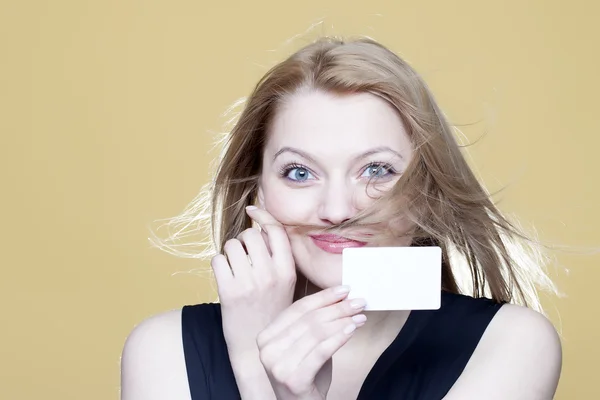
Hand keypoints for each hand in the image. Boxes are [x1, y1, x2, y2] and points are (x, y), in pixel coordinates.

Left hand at [211, 206, 295, 398]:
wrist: (254, 347)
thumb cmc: (271, 312)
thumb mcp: (286, 285)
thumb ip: (278, 257)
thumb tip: (262, 225)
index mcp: (288, 271)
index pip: (276, 231)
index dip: (263, 216)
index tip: (253, 209)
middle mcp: (270, 275)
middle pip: (251, 234)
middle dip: (244, 239)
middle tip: (244, 254)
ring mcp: (249, 283)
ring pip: (232, 245)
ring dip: (230, 252)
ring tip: (235, 266)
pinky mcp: (228, 292)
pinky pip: (217, 259)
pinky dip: (219, 264)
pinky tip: (225, 276)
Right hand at [257, 286, 366, 399]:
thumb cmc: (307, 376)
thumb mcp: (305, 346)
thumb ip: (314, 324)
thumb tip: (340, 297)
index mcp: (266, 337)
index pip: (298, 309)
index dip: (323, 297)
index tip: (345, 290)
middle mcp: (267, 350)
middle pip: (309, 320)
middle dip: (337, 308)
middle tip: (358, 302)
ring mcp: (278, 366)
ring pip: (316, 333)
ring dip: (342, 321)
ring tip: (360, 317)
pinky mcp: (293, 379)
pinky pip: (321, 351)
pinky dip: (339, 338)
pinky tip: (352, 330)